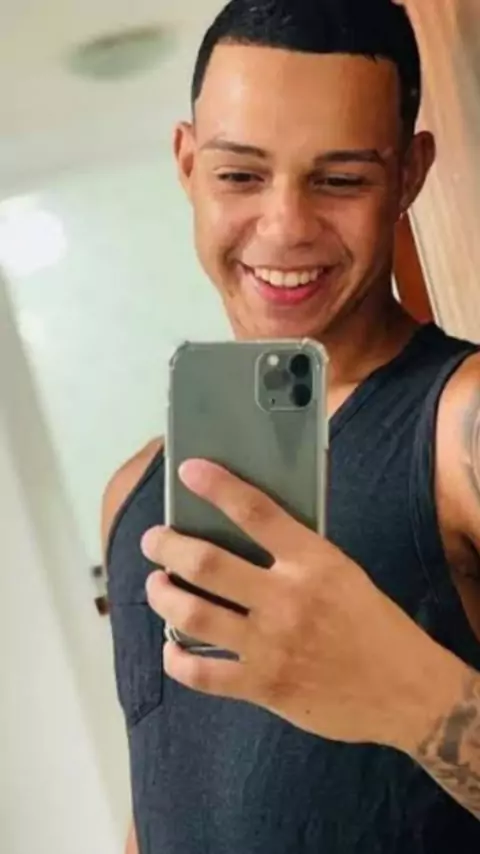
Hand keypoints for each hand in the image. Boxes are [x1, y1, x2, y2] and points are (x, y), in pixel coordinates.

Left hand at [142, 460, 460, 753]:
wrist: (406, 691)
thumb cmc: (374, 624)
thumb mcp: (343, 573)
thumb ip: (298, 554)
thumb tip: (242, 532)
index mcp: (313, 562)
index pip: (256, 512)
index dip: (217, 487)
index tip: (188, 470)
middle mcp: (286, 599)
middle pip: (207, 563)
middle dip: (167, 546)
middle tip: (153, 540)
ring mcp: (271, 645)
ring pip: (193, 614)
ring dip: (163, 596)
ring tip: (157, 585)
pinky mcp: (264, 686)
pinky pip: (202, 673)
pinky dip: (177, 659)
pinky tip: (171, 647)